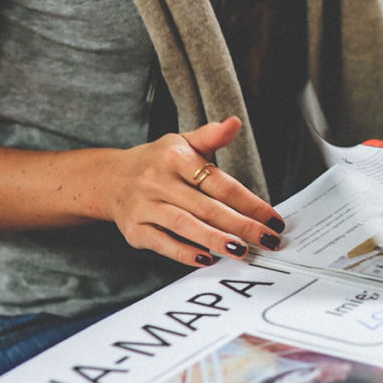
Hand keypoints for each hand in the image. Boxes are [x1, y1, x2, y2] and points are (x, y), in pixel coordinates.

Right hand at [101, 116, 284, 266]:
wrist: (109, 179)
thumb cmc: (157, 162)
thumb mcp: (182, 142)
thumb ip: (211, 137)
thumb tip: (234, 123)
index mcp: (176, 158)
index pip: (220, 183)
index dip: (249, 203)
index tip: (272, 219)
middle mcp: (158, 182)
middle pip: (207, 207)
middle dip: (241, 226)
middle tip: (267, 240)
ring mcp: (145, 207)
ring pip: (185, 226)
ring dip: (216, 240)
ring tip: (242, 251)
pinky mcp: (134, 230)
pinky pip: (162, 243)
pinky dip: (184, 253)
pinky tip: (207, 259)